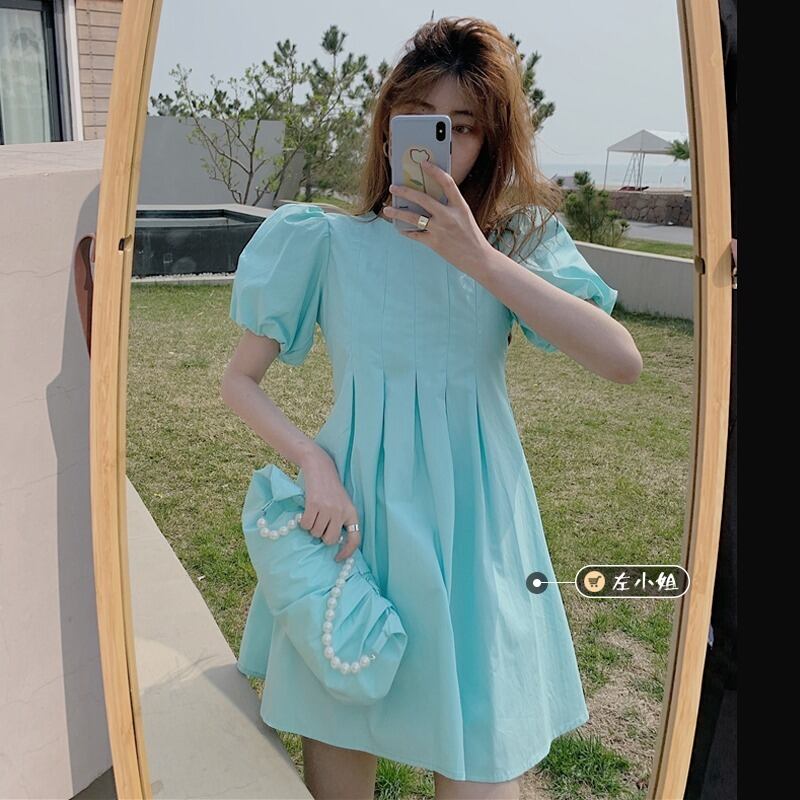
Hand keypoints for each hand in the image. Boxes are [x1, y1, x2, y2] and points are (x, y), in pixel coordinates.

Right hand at [298, 448, 360, 561]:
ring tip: (314, 514)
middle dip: (322, 536)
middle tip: (320, 524)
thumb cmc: (330, 489)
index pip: (355, 539)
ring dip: (312, 527)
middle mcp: (341, 511)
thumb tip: (334, 543)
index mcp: (352, 512)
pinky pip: (306, 525)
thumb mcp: (342, 504)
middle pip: (330, 540)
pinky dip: (304, 522)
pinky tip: (307, 511)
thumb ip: (341, 521)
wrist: (320, 467)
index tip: (337, 558)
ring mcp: (328, 508)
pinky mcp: (314, 504)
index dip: (347, 552)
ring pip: (316, 533)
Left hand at [382, 161, 492, 276]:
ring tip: (387, 210)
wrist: (478, 258)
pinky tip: (400, 228)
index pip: (447, 182)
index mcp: (460, 206)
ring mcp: (440, 229)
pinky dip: (406, 231)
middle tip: (393, 188)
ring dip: (398, 213)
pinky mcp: (434, 243)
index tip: (423, 163)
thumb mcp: (464, 217)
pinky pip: (415, 235)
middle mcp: (449, 216)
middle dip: (405, 192)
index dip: (435, 171)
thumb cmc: (471, 237)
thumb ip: (450, 207)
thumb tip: (427, 200)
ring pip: (414, 217)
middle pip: (423, 199)